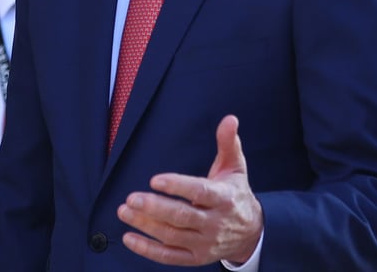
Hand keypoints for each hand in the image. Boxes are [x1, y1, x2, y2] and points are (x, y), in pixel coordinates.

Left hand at [116, 115, 263, 265]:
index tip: (155, 180)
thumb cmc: (235, 194)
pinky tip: (129, 238)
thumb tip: (230, 118)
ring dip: (146, 225)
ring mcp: (205, 243)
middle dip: (155, 208)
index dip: (177, 186)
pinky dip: (148, 250)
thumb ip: (228, 143)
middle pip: (182, 217)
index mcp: (223, 199)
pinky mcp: (196, 258)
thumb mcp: (235, 167)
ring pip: (172, 236)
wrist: (251, 233)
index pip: (199, 192)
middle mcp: (215, 223)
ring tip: (124, 211)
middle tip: (131, 198)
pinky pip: (170, 256)